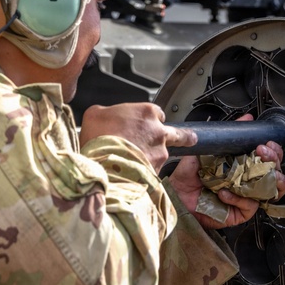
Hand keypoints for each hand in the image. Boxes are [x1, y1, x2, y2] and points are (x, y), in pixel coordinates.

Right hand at [80, 103, 195, 171]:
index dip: (151, 119)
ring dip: (154, 157)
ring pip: (163, 154)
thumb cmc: (99, 137)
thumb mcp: (95, 114)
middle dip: (183, 136)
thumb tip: (104, 116)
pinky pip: (154, 170)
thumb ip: (106, 112)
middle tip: (190, 139)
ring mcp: (160, 152)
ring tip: (138, 161)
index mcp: (146, 112)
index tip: (146, 124)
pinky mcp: (157, 170)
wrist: (103, 164)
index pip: (158, 112)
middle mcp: (158, 131)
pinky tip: (132, 172)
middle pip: (177, 133)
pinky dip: (146, 171)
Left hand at [168, 114, 284, 229]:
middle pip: (275, 173)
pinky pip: (249, 205)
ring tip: (255, 173)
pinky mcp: (239, 212)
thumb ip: (229, 134)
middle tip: (262, 153)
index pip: (269, 158)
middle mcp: (247, 181)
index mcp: (244, 165)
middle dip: (274, 161)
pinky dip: (238, 198)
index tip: (266, 144)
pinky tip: (224, 192)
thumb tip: (246, 118)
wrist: (175, 194)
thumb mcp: (209, 148)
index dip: (273, 151)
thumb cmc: (189, 175)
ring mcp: (245, 197)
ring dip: (268, 180)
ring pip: (271, 191)